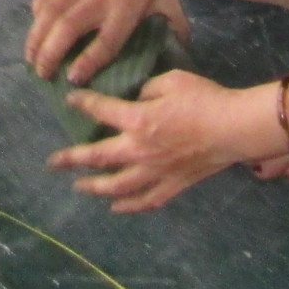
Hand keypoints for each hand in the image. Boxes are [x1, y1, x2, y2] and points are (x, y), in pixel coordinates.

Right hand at [27, 0, 186, 84]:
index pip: (105, 42)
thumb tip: (180, 51)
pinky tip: (35, 25)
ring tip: (31, 58)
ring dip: (36, 37)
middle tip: (43, 74)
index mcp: (127, 8)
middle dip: (50, 55)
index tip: (74, 78)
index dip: (87, 62)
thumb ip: (174, 26)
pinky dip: (36, 10)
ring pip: (50, 13)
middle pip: (67, 30)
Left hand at [48, 71, 269, 212]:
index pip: (101, 111)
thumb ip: (148, 89)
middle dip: (72, 159)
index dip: (83, 104)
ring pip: (117, 186)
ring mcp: (156, 172)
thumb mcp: (172, 81)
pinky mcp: (173, 185)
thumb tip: (138, 98)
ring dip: (95, 187)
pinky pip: (146, 200)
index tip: (71, 100)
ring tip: (79, 187)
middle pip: (98, 157)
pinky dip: (129, 206)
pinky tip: (117, 207)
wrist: (234, 128)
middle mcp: (140, 150)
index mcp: (138, 120)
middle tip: (54, 163)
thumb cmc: (204, 99)